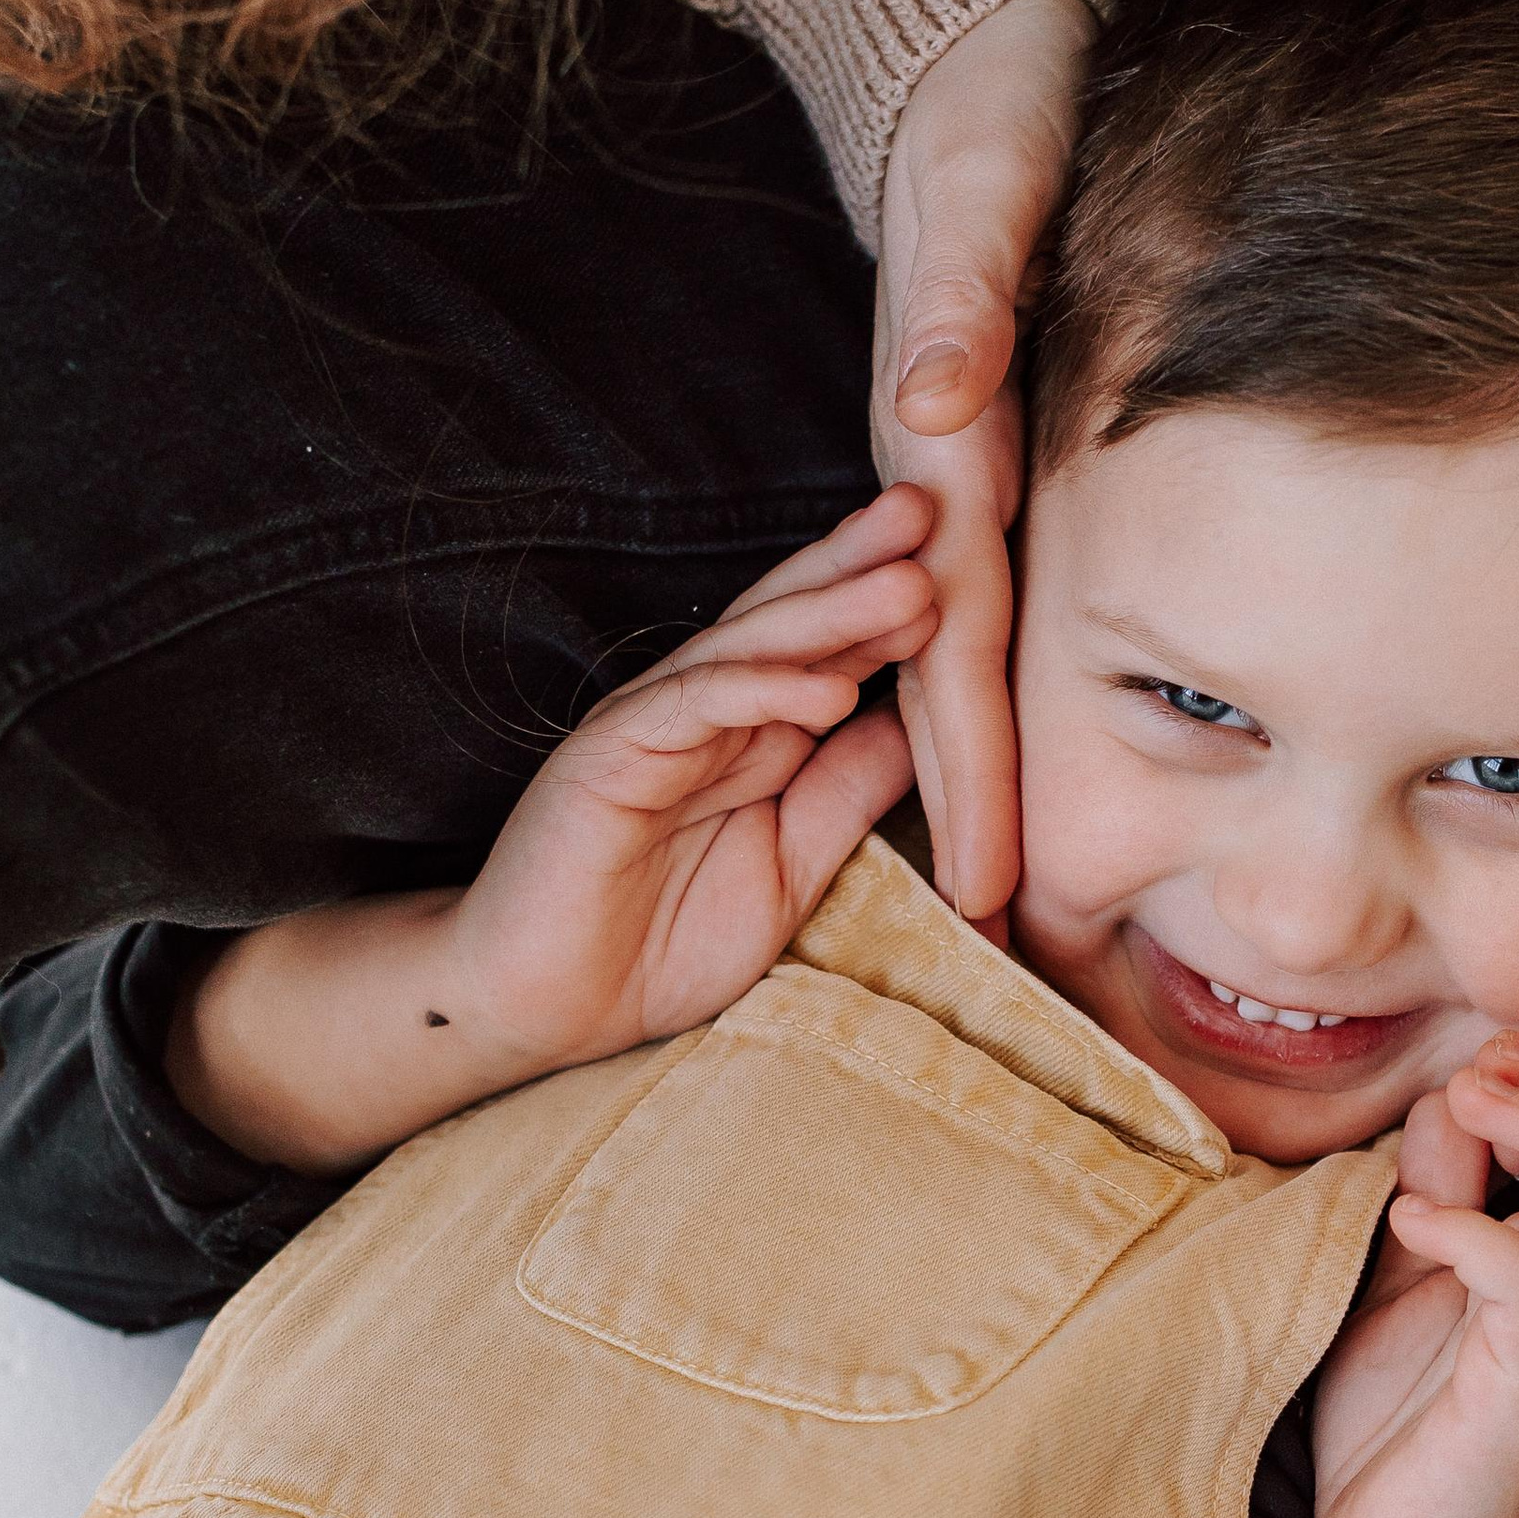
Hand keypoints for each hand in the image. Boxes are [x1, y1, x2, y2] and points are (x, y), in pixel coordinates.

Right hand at [443, 489, 936, 1065]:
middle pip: (792, 620)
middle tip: (935, 509)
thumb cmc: (658, 946)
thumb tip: (928, 733)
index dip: (892, 607)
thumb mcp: (790, 868)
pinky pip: (695, 708)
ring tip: (910, 584)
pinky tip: (828, 690)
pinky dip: (761, 693)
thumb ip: (845, 797)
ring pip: (751, 648)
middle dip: (863, 563)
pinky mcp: (611, 755)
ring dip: (831, 612)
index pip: (829, 648)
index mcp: (752, 733)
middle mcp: (706, 712)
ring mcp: (655, 725)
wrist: (547, 1008)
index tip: (971, 564)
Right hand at [873, 0, 1097, 918]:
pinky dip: (996, 663)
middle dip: (973, 797)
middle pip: (956, 658)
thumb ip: (955, 298)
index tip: (988, 877)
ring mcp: (956, 454)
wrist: (981, 46)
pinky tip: (1024, 729)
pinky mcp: (981, 429)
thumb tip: (933, 402)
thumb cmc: (994, 113)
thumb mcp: (982, 186)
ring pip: (964, 630)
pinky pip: (986, 574)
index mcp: (944, 441)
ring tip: (1007, 874)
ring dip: (977, 751)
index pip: (955, 630)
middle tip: (1004, 932)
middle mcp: (944, 464)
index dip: (969, 758)